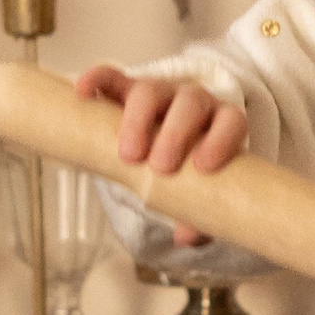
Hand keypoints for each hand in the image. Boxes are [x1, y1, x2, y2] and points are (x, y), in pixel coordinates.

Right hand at [75, 65, 247, 249]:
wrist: (166, 148)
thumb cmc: (189, 173)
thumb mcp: (199, 192)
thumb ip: (199, 216)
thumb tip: (186, 237)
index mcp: (220, 123)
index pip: (231, 121)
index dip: (221, 140)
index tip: (203, 167)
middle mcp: (193, 102)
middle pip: (190, 103)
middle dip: (176, 132)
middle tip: (160, 167)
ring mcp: (160, 92)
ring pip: (150, 90)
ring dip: (139, 120)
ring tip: (128, 155)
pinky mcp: (126, 89)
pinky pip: (112, 78)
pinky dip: (98, 80)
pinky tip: (83, 92)